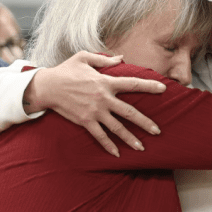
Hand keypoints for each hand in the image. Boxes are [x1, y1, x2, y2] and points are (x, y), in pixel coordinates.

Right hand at [24, 51, 165, 156]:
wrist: (48, 87)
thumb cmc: (66, 70)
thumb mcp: (84, 57)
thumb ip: (105, 59)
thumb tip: (122, 58)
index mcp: (105, 81)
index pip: (132, 84)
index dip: (149, 86)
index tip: (163, 89)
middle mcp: (103, 98)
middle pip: (129, 112)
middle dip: (145, 122)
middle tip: (158, 131)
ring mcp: (95, 112)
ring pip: (117, 127)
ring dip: (130, 138)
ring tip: (142, 148)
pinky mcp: (86, 121)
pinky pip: (100, 136)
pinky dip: (109, 146)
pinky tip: (117, 154)